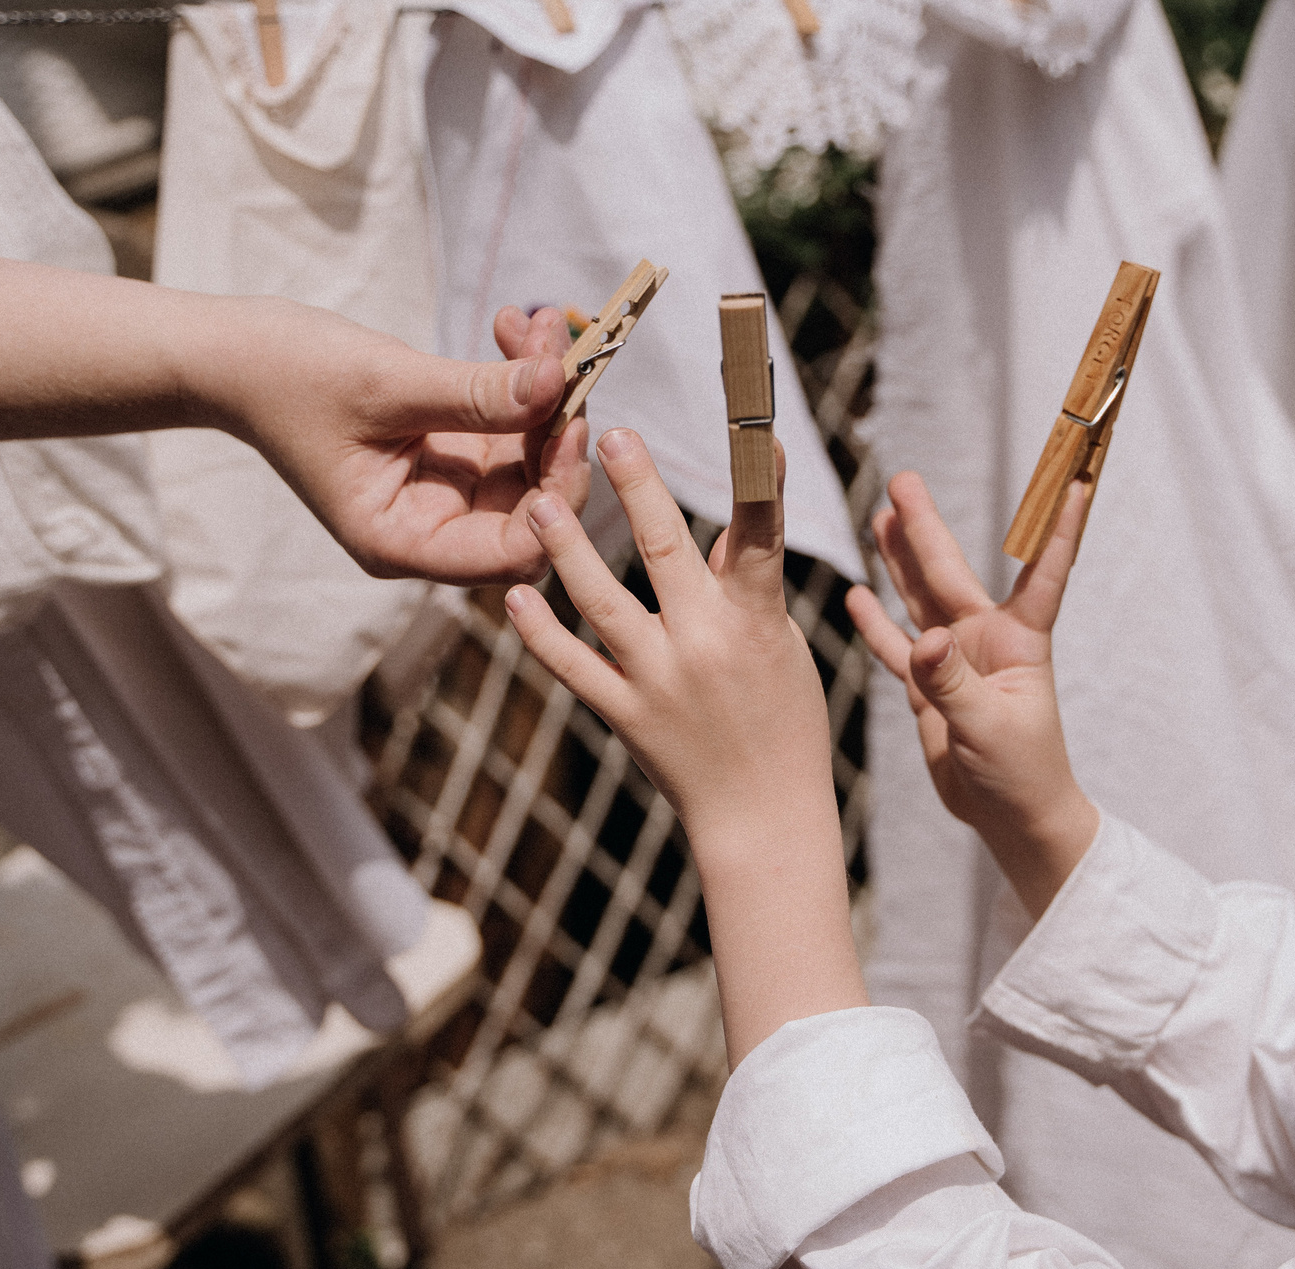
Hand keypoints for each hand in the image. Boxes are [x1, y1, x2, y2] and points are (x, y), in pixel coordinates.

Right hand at [218, 303, 594, 586]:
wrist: (236, 353)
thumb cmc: (289, 376)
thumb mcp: (387, 384)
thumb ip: (476, 393)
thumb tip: (560, 382)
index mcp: (402, 543)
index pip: (512, 553)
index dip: (556, 498)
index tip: (569, 424)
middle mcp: (430, 530)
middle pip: (534, 507)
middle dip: (557, 431)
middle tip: (569, 359)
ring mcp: (444, 493)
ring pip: (529, 459)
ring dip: (546, 391)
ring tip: (546, 322)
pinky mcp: (449, 454)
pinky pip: (507, 426)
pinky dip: (520, 380)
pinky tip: (519, 326)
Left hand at [503, 428, 863, 1062]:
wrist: (762, 817)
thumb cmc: (784, 724)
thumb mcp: (780, 646)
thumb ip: (742, 587)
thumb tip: (718, 528)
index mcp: (754, 620)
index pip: (758, 532)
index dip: (758, 476)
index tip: (753, 423)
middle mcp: (703, 644)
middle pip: (665, 550)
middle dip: (638, 488)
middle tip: (609, 431)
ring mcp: (659, 681)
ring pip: (602, 603)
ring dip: (565, 550)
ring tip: (535, 500)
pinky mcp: (625, 715)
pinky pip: (573, 667)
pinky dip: (540, 634)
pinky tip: (510, 596)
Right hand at [846, 471, 1099, 916]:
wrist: (1012, 818)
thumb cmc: (1023, 775)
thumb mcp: (990, 729)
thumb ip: (953, 684)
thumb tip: (926, 641)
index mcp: (1020, 642)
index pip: (1042, 572)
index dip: (1058, 528)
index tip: (1075, 478)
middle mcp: (986, 641)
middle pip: (951, 574)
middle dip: (927, 528)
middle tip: (903, 480)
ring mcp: (955, 662)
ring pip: (922, 600)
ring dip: (901, 561)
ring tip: (880, 514)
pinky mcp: (930, 690)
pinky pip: (897, 649)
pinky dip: (879, 624)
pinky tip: (859, 594)